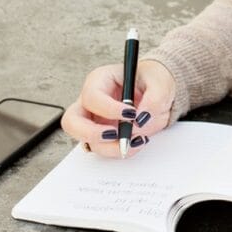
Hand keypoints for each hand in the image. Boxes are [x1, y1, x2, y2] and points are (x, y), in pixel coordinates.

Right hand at [61, 59, 175, 157]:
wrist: (157, 90)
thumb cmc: (153, 80)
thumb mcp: (160, 83)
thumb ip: (153, 100)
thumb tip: (141, 120)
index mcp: (100, 80)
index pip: (91, 96)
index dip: (108, 109)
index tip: (131, 114)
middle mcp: (91, 101)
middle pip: (72, 121)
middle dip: (91, 133)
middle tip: (115, 135)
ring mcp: (94, 120)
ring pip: (86, 141)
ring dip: (110, 147)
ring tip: (137, 140)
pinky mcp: (102, 135)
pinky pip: (102, 149)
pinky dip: (117, 151)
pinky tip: (136, 142)